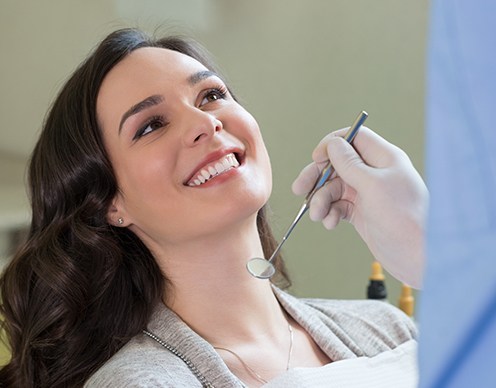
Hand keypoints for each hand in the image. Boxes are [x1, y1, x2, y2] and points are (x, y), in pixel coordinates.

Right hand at [292, 127, 427, 287]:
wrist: (416, 256)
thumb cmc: (404, 218)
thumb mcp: (373, 186)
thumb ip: (350, 164)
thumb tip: (333, 145)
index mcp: (383, 158)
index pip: (353, 138)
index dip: (332, 145)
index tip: (316, 158)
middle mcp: (374, 173)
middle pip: (337, 165)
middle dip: (317, 177)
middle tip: (299, 189)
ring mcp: (368, 193)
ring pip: (334, 188)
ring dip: (321, 200)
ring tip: (318, 215)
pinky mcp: (362, 212)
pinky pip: (338, 206)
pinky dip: (330, 213)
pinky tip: (331, 223)